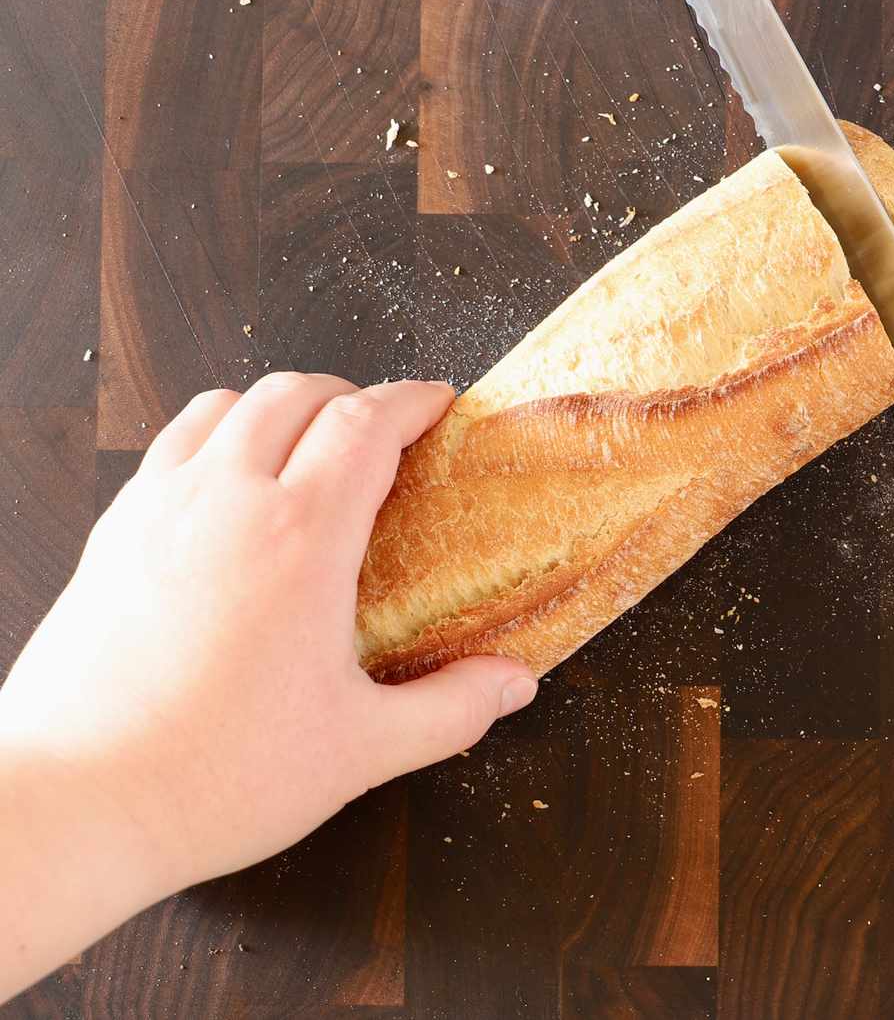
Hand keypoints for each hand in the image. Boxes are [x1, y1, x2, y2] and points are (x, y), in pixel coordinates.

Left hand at [0, 374, 537, 999]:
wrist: (74, 803)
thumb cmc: (214, 777)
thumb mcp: (359, 750)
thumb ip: (451, 708)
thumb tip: (515, 684)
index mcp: (300, 536)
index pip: (364, 422)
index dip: (411, 401)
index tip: (439, 404)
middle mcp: (227, 499)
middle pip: (296, 392)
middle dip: (351, 395)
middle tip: (384, 431)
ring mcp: (159, 508)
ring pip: (225, 404)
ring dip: (279, 406)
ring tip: (307, 447)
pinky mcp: (111, 534)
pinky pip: (171, 445)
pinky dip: (216, 437)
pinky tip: (229, 489)